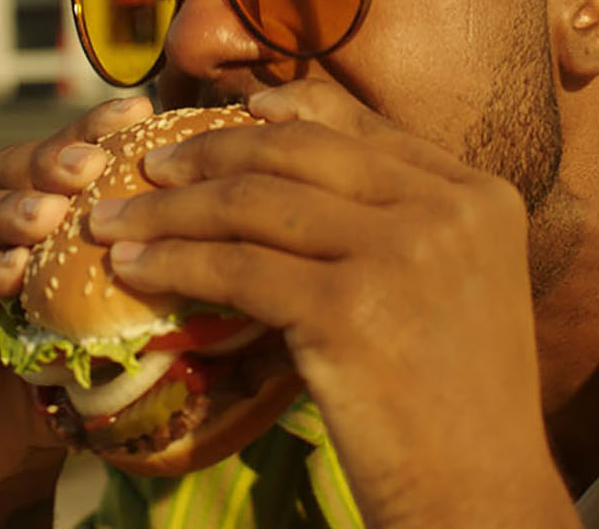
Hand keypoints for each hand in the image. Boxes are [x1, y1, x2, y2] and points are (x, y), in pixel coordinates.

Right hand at [0, 97, 155, 515]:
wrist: (9, 446)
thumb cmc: (70, 366)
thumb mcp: (106, 305)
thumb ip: (138, 260)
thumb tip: (219, 225)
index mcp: (18, 195)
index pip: (59, 151)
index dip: (95, 129)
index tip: (138, 112)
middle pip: (7, 169)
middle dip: (49, 163)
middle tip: (89, 166)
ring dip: (9, 211)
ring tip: (48, 216)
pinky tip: (11, 272)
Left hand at [89, 81, 577, 527]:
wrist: (481, 495)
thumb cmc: (460, 405)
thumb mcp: (459, 285)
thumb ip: (404, 222)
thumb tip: (306, 168)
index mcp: (478, 195)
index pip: (363, 126)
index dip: (287, 110)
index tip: (232, 111)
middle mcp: (446, 210)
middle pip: (301, 152)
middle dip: (212, 152)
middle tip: (152, 166)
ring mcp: (399, 255)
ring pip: (255, 205)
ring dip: (171, 208)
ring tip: (117, 220)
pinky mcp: (348, 309)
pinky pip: (236, 269)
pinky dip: (174, 264)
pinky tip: (135, 271)